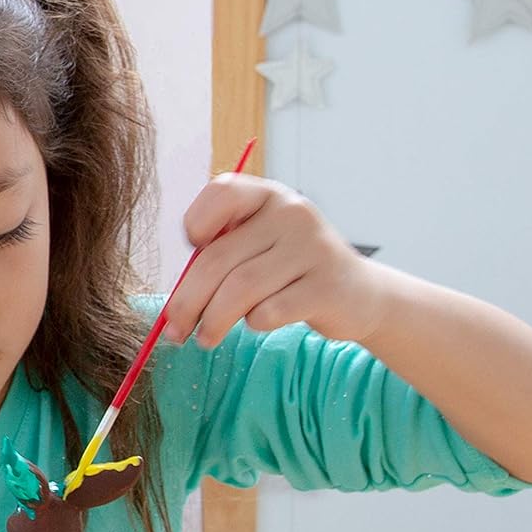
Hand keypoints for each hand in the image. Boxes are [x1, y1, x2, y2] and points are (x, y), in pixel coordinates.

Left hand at [168, 173, 389, 347]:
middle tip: (175, 330)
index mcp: (268, 196)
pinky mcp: (326, 287)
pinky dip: (254, 323)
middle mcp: (292, 213)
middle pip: (218, 258)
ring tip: (205, 338)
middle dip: (187, 301)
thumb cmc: (290, 271)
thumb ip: (219, 255)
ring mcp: (312, 248)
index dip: (195, 224)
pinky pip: (270, 311)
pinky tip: (257, 322)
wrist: (357, 293)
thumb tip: (174, 304)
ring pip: (240, 289)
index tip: (192, 251)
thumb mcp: (258, 246)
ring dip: (213, 321)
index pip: (220, 193)